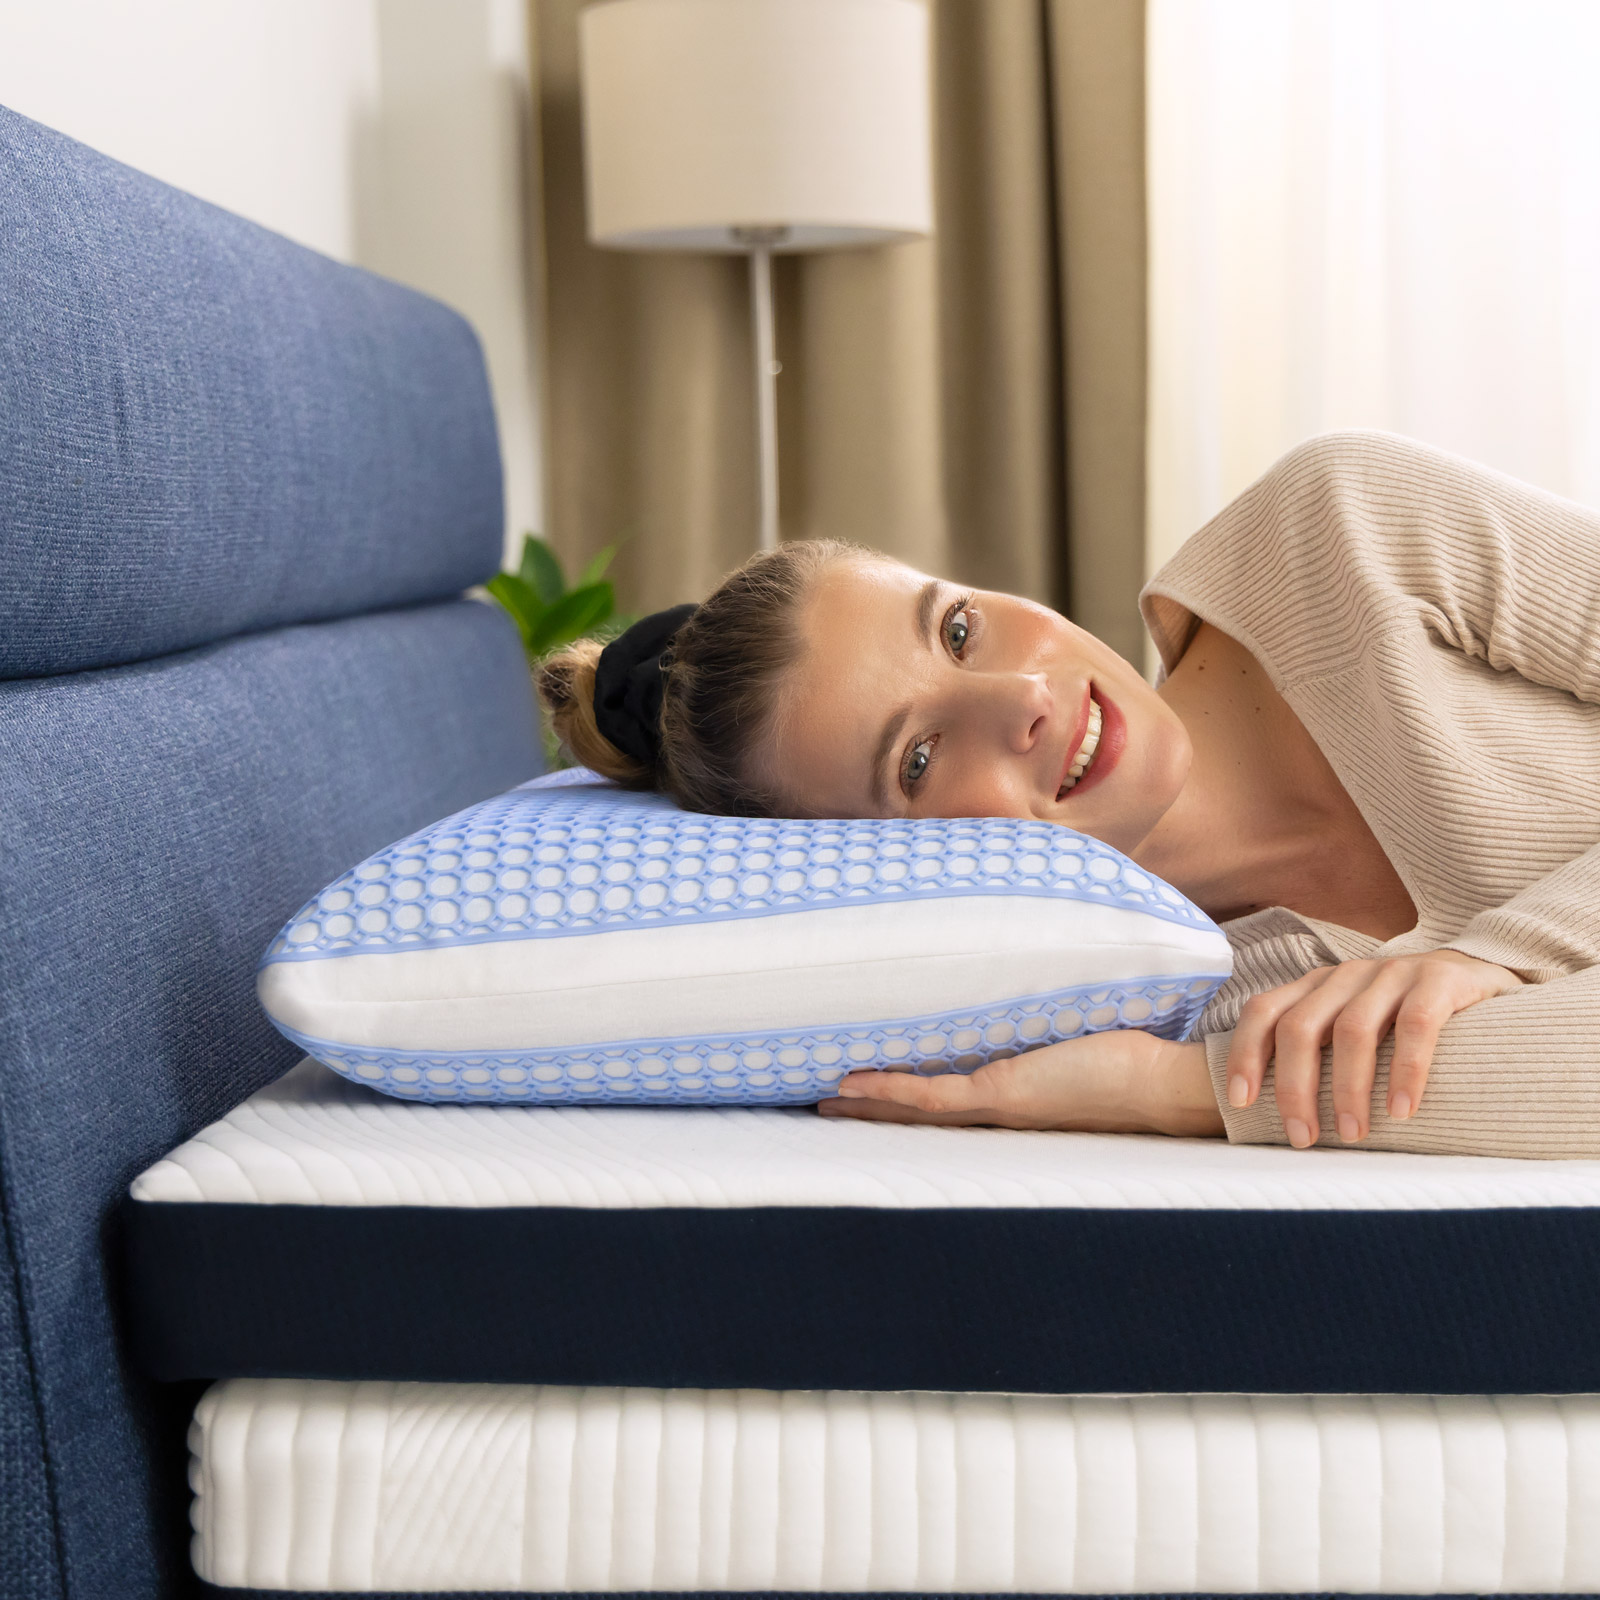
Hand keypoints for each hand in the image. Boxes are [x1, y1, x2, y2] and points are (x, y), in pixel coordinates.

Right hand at [817, 1030, 1223, 1136]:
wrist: (1164, 1084)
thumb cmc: (1134, 1061)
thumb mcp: (1079, 1037)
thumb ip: (1054, 1024)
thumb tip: (1043, 988)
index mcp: (1013, 1102)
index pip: (947, 1103)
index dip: (905, 1100)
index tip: (868, 1093)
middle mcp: (998, 1111)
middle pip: (919, 1115)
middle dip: (871, 1111)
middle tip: (823, 1106)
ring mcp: (996, 1105)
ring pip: (915, 1109)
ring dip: (867, 1104)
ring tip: (823, 1098)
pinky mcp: (1003, 1094)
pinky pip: (932, 1095)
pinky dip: (890, 1089)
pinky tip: (854, 1083)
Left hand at [1226, 949, 1523, 1145]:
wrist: (1483, 973)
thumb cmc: (1406, 1017)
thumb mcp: (1355, 1025)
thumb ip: (1322, 1052)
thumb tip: (1282, 1115)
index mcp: (1316, 986)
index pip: (1263, 1011)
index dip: (1245, 1053)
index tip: (1241, 1101)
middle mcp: (1347, 975)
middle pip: (1300, 1026)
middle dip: (1295, 1087)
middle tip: (1302, 1136)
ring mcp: (1392, 973)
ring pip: (1352, 1030)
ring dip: (1347, 1088)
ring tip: (1351, 1134)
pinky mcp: (1440, 980)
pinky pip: (1417, 1025)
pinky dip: (1405, 1070)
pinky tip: (1401, 1109)